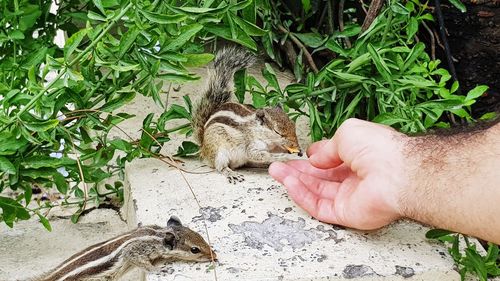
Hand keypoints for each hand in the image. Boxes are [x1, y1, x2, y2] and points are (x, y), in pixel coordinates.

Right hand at [269, 118, 410, 229]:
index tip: (298, 156)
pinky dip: (302, 196)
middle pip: (319, 178)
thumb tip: (315, 156)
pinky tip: (289, 184)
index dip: (313, 158)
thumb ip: (327, 147)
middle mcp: (354, 178)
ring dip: (295, 182)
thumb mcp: (347, 134)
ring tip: (277, 173)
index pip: (330, 160)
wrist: (397, 173)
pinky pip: (318, 207)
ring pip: (316, 192)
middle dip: (297, 171)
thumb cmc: (381, 149)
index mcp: (359, 157)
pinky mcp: (346, 214)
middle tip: (279, 166)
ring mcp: (350, 197)